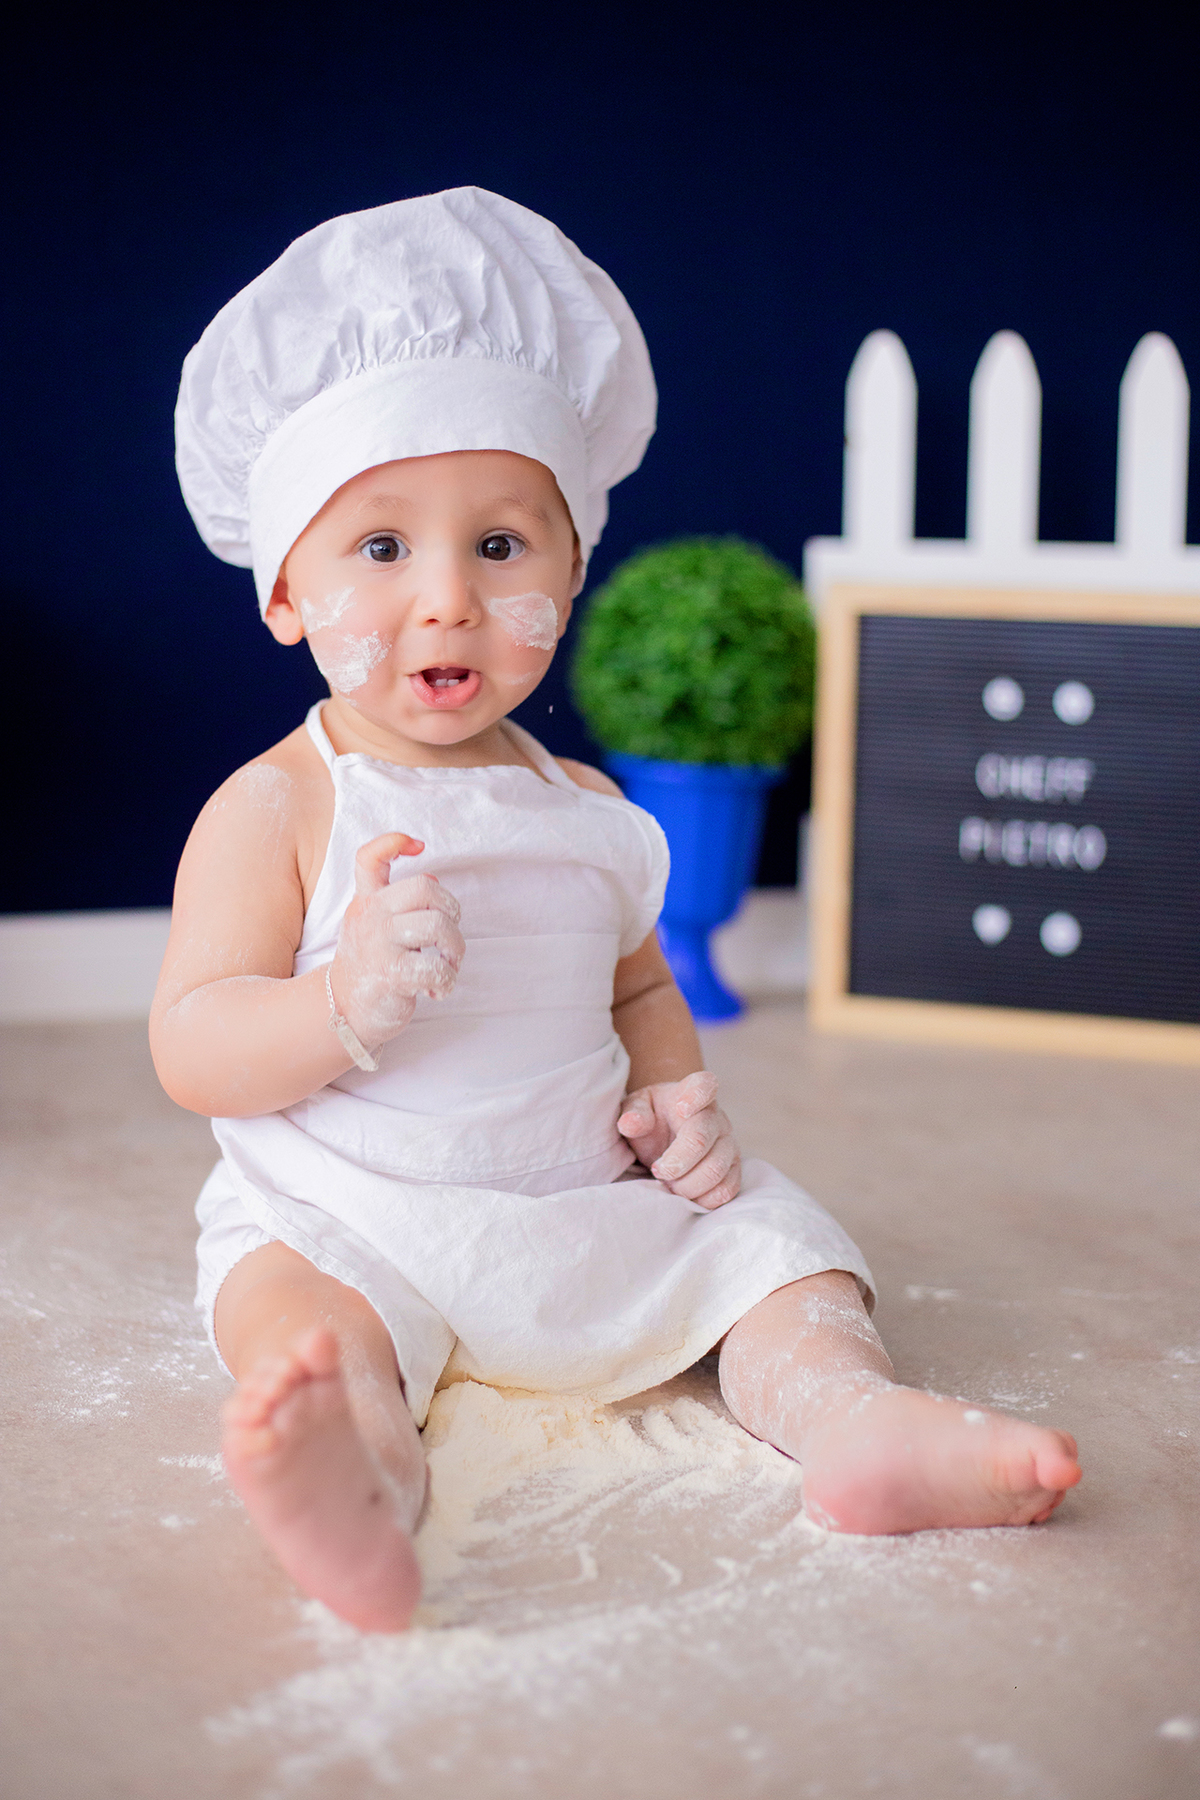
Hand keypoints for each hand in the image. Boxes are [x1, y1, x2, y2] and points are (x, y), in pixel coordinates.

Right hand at [330, 833, 464, 1048]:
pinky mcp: (390, 974)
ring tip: (447, 966)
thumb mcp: (375, 926)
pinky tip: (436, 990)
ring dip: (456, 950)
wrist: (341, 1011)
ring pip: (439, 926)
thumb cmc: (369, 965)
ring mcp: (378, 944)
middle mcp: (370, 916)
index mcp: (367, 901)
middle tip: (447, 938)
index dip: (394, 842)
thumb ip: (399, 901)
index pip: (369, 858)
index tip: (419, 847)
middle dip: (452, 912)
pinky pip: (436, 968)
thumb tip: (432, 878)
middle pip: (426, 888)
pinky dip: (446, 981)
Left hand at [617, 1071, 741, 1209]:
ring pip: (716, 1169)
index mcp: (691, 1094)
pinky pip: (727, 1190)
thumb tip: (631, 1123)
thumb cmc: (653, 1119)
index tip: (681, 1108)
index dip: (696, 1096)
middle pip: (701, 1140)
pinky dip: (703, 1199)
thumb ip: (633, 1113)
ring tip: (670, 1185)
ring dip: (687, 1185)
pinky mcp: (733, 1170)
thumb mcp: (636, 1109)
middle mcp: (716, 1117)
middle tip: (657, 1170)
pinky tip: (686, 1194)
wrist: (668, 1136)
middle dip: (675, 1162)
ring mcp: (729, 1144)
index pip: (704, 1085)